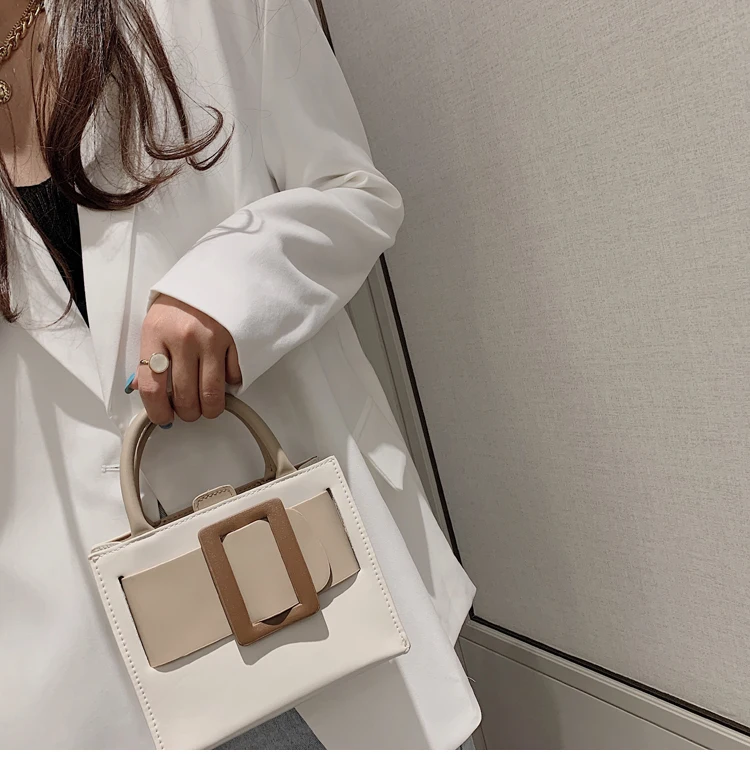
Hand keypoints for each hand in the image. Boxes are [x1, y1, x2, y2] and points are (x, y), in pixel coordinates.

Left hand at [127, 296, 241, 425]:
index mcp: (156, 333)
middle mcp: (183, 337)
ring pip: (211, 395)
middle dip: (187, 413)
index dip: (158, 411)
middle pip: (184, 396)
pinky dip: (229, 384)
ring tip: (206, 405)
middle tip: (188, 410)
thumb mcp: (155, 324)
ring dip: (209, 408)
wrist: (212, 274)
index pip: (152, 387)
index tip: (164, 418)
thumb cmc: (181, 302)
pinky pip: (233, 378)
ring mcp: (212, 339)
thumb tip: (145, 391)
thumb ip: (148, 357)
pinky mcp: (236, 340)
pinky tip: (222, 375)